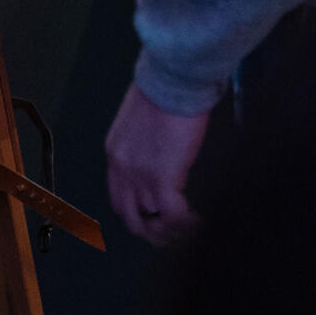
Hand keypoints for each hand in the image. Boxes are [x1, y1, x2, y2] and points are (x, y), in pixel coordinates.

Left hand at [105, 81, 209, 244]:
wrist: (172, 79)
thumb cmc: (163, 88)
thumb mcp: (142, 119)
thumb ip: (145, 142)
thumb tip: (161, 152)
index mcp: (115, 154)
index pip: (119, 198)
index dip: (138, 213)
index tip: (157, 217)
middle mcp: (121, 171)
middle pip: (131, 219)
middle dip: (153, 232)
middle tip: (174, 235)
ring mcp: (139, 178)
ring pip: (151, 225)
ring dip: (172, 234)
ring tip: (190, 232)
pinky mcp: (162, 181)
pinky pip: (174, 217)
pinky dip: (188, 225)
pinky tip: (200, 222)